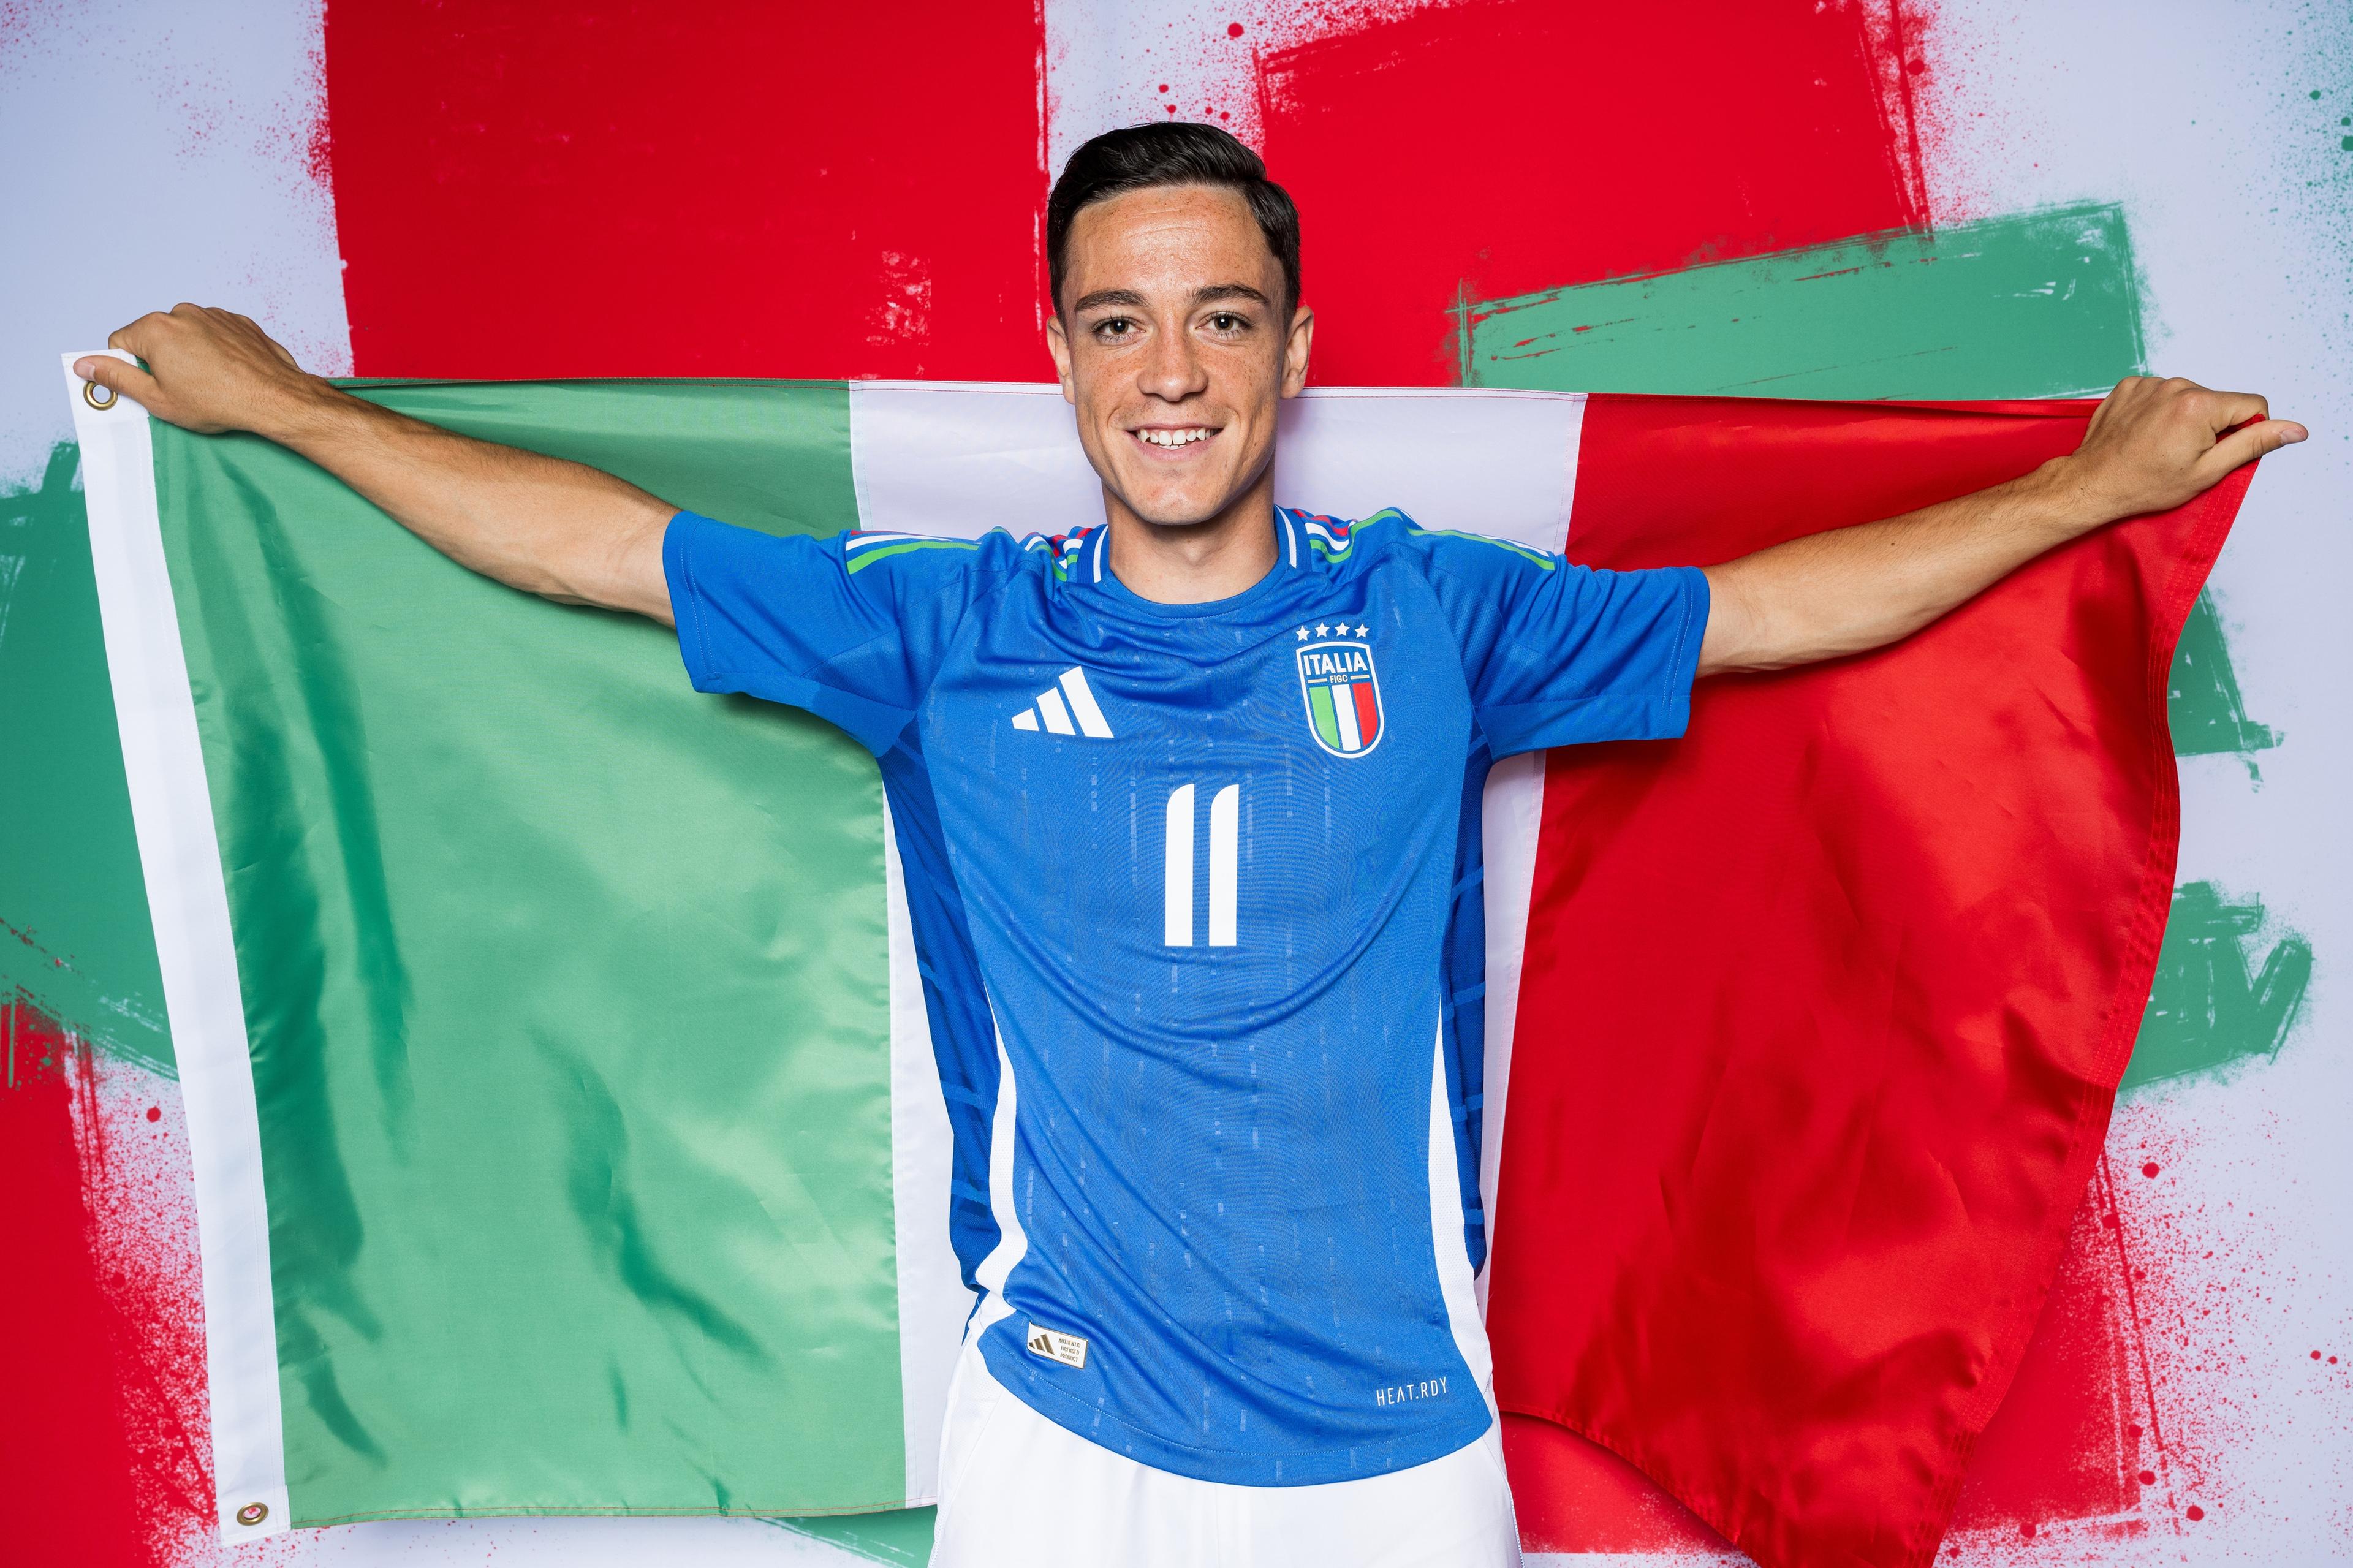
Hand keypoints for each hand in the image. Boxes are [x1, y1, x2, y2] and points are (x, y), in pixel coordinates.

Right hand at [72, 304, 327, 437]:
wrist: (276, 399)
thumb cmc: (220, 402)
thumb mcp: (157, 399)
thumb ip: (116, 379)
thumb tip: (85, 365)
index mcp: (155, 329)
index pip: (121, 344)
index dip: (131, 369)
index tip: (151, 385)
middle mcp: (183, 313)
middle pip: (154, 337)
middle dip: (162, 361)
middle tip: (184, 388)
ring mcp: (213, 314)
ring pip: (186, 335)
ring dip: (191, 355)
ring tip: (211, 382)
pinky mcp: (238, 321)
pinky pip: (215, 334)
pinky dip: (217, 350)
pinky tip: (229, 372)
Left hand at [2057, 375, 2306, 523]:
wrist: (2092, 484)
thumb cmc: (2145, 484)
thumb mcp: (2208, 471)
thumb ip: (2254, 445)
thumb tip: (2294, 430)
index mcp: (2200, 405)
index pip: (2252, 406)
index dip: (2244, 431)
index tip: (2217, 451)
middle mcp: (2176, 385)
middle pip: (2219, 401)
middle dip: (2211, 425)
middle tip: (2182, 453)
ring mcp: (2149, 383)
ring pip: (2190, 396)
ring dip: (2184, 417)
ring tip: (2160, 444)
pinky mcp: (2129, 385)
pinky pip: (2160, 393)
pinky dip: (2158, 410)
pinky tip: (2144, 432)